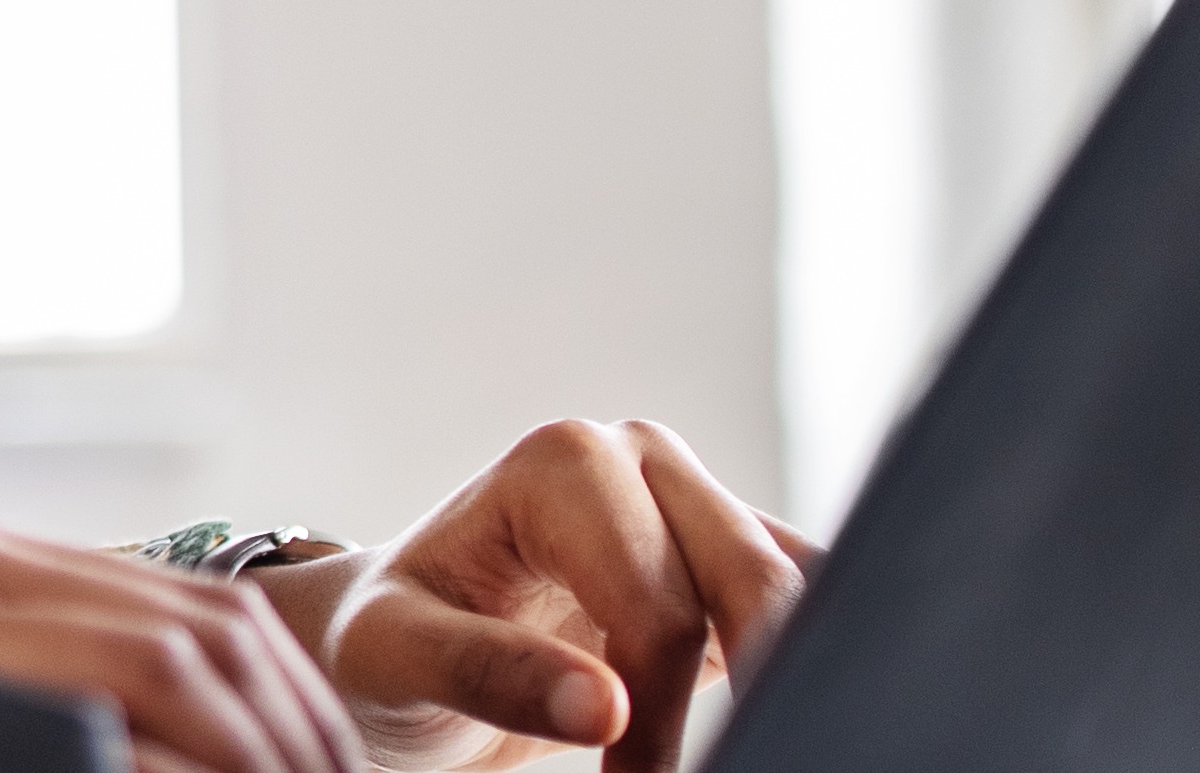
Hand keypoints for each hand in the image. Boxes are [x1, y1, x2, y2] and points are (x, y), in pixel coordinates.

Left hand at [291, 419, 814, 772]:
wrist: (406, 633)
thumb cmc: (389, 638)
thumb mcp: (397, 654)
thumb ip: (488, 672)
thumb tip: (606, 711)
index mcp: (563, 465)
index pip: (656, 613)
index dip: (656, 721)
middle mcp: (640, 457)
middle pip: (752, 586)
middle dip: (752, 694)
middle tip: (715, 769)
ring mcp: (692, 497)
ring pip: (800, 586)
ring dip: (795, 668)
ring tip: (760, 742)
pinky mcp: (728, 549)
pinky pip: (808, 595)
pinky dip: (809, 656)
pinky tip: (778, 714)